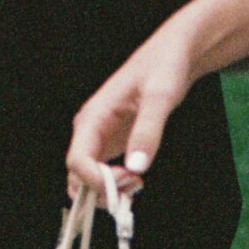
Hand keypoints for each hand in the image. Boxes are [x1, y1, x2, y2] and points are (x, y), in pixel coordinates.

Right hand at [66, 22, 199, 195]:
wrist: (171, 56)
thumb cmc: (163, 67)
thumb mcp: (160, 97)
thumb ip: (148, 131)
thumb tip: (136, 167)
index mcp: (93, 116)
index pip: (77, 161)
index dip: (97, 180)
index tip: (129, 179)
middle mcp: (90, 130)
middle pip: (78, 176)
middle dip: (103, 190)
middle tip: (136, 185)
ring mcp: (99, 139)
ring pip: (87, 180)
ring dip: (108, 192)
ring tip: (137, 183)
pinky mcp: (110, 144)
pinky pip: (102, 174)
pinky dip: (115, 186)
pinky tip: (136, 181)